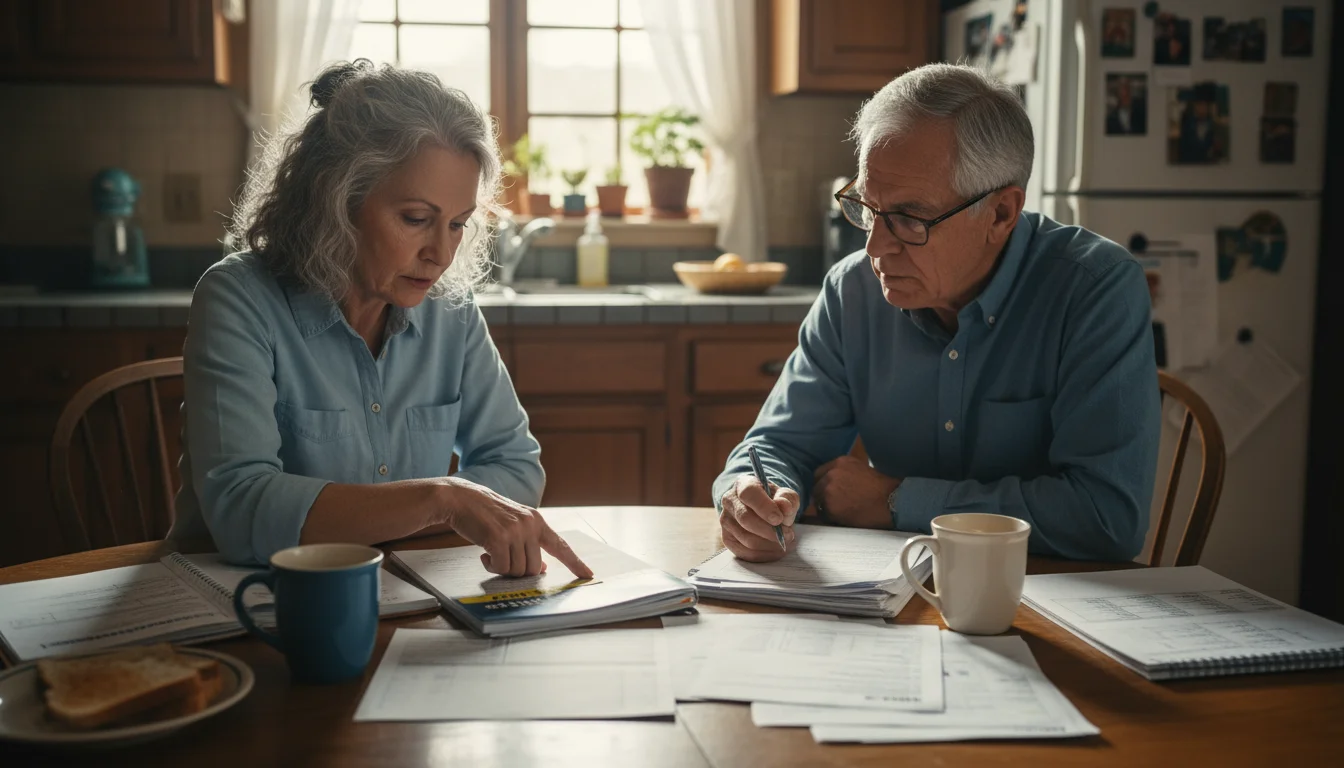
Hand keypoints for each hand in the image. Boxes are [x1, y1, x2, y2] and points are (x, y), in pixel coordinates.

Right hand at [440, 478, 592, 578]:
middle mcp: (530, 525)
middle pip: (534, 568)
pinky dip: (490, 566)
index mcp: (536, 520)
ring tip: (491, 553)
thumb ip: (529, 542)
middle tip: (502, 560)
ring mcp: (515, 531)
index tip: (588, 574)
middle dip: (518, 571)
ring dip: (502, 568)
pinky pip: (501, 568)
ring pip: (518, 571)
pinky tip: (483, 553)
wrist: (460, 498)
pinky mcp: (498, 539)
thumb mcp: (513, 522)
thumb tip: (540, 568)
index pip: (560, 545)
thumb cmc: (484, 513)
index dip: (575, 562)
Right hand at [718, 474, 800, 562]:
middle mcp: (729, 501)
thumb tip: (784, 507)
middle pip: (746, 519)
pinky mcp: (727, 539)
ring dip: (770, 544)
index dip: (764, 507)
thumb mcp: (784, 495)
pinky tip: (776, 550)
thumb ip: (787, 499)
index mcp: (743, 485)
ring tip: (784, 542)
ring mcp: (726, 521)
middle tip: (788, 535)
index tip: (779, 519)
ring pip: (747, 539)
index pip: (748, 493)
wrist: (759, 510)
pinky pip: (746, 552)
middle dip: (770, 531)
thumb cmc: (773, 501)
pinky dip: (764, 554)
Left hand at [813, 456, 900, 528]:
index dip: (823, 484)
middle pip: (816, 486)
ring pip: (818, 501)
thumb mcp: (860, 470)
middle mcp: (831, 473)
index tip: (828, 492)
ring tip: (839, 512)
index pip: (820, 473)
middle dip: (822, 495)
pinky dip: (830, 517)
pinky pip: (823, 514)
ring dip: (825, 506)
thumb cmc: (882, 488)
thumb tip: (833, 483)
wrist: (891, 501)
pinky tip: (842, 518)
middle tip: (832, 504)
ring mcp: (829, 489)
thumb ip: (844, 473)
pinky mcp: (830, 506)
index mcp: (840, 462)